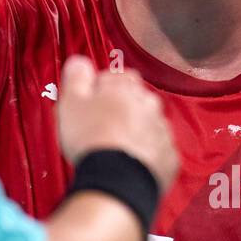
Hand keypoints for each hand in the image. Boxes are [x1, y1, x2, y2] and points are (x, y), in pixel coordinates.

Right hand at [55, 55, 177, 192]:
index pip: (120, 76)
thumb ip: (77, 77)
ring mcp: (162, 132)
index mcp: (126, 88)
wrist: (116, 180)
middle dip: (123, 109)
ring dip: (135, 131)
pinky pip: (158, 151)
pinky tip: (130, 164)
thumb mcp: (71, 102)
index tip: (92, 102)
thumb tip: (80, 61)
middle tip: (101, 127)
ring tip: (114, 149)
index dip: (105, 87)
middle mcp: (150, 105)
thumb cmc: (91, 138)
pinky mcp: (169, 158)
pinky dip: (146, 155)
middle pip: (137, 101)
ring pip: (148, 125)